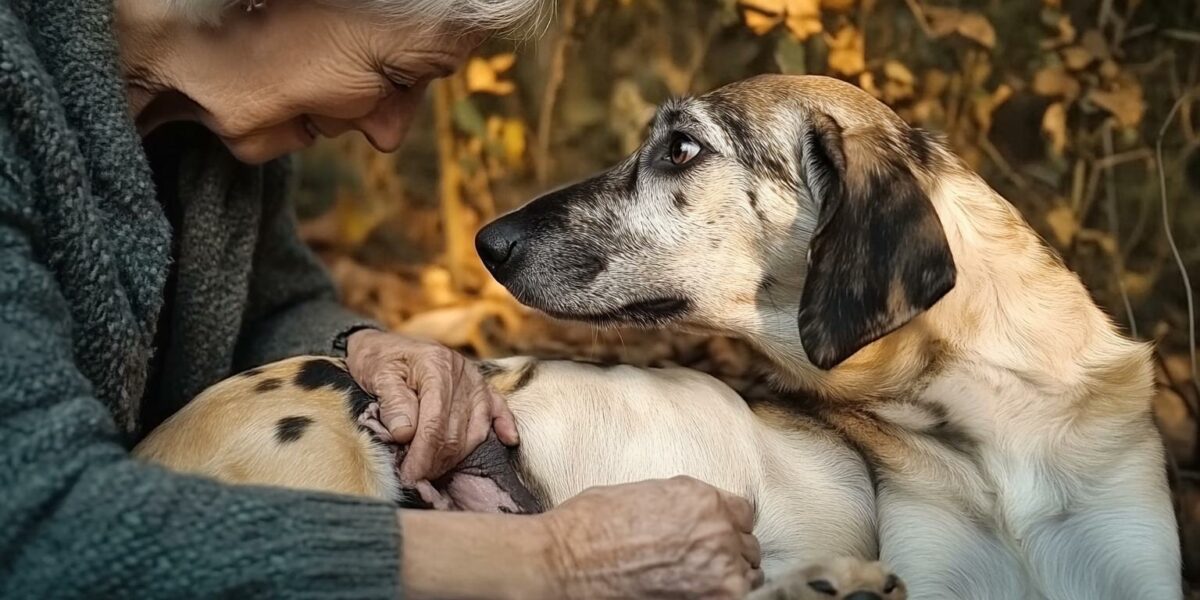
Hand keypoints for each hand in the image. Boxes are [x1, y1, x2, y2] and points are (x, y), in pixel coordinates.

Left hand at [345, 329, 517, 482]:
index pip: (435, 423)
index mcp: (434, 366)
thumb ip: (392, 404)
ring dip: (457, 456)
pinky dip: (504, 425)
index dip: (422, 455)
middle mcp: (460, 371)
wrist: (383, 344)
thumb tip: (405, 434)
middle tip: (416, 478)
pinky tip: (508, 440)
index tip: (409, 476)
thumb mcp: (377, 376)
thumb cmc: (377, 360)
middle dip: (436, 462)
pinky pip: (499, 407)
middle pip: (456, 431)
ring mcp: (474, 379)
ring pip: (476, 428)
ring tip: (434, 471)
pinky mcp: (481, 385)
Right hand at [539, 476, 762, 598]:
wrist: (567, 559)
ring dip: (729, 577)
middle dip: (729, 552)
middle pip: (747, 545)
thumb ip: (683, 504)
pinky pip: (737, 596)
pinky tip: (696, 592)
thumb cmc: (591, 524)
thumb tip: (694, 517)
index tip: (713, 536)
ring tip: (699, 581)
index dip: (727, 525)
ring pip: (747, 574)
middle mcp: (717, 528)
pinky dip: (721, 595)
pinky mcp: (714, 597)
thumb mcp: (646, 493)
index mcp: (701, 497)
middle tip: (701, 562)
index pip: (743, 513)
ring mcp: (719, 566)